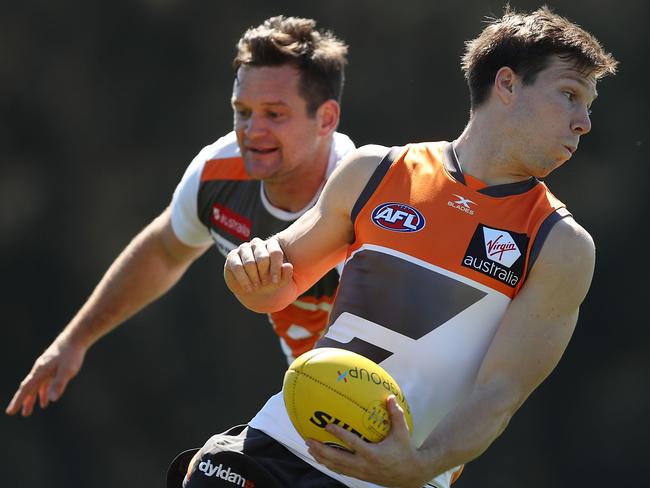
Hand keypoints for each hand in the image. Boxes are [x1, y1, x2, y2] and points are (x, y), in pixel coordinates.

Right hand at [5, 335, 86, 415]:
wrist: (75, 338)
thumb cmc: (71, 355)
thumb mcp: (67, 371)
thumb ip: (58, 384)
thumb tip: (52, 400)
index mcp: (40, 372)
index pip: (26, 389)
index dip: (18, 401)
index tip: (10, 412)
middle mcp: (39, 370)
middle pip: (28, 388)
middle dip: (22, 400)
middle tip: (16, 413)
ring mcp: (44, 368)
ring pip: (35, 386)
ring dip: (31, 398)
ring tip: (28, 411)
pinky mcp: (51, 367)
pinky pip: (43, 382)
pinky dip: (42, 391)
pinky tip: (46, 399)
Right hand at [224, 237, 292, 294]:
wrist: (254, 291)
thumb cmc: (269, 282)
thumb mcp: (280, 281)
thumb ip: (286, 274)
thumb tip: (288, 266)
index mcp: (271, 245)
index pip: (275, 252)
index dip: (276, 268)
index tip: (275, 281)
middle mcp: (257, 244)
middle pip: (262, 257)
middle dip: (264, 273)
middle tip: (264, 283)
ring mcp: (243, 248)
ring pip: (249, 262)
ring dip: (254, 277)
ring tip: (256, 287)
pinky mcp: (232, 256)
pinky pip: (238, 266)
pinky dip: (244, 279)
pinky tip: (248, 288)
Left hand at [306, 396, 431, 487]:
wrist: (411, 475)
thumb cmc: (406, 451)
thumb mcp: (402, 432)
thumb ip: (395, 414)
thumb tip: (390, 397)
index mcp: (373, 454)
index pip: (352, 443)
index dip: (339, 434)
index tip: (327, 425)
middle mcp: (364, 465)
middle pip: (337, 458)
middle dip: (321, 449)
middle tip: (309, 439)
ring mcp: (361, 472)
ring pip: (336, 466)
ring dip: (321, 457)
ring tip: (309, 448)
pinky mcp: (360, 476)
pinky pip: (341, 471)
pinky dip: (329, 464)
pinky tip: (321, 458)